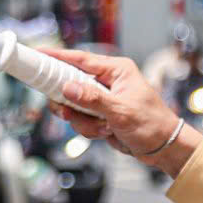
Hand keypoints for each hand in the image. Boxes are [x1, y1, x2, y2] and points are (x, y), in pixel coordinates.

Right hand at [38, 48, 181, 159]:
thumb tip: (67, 88)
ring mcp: (102, 99)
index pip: (81, 59)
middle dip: (69, 102)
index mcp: (116, 71)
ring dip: (83, 120)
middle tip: (65, 110)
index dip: (58, 57)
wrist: (163, 148)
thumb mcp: (121, 111)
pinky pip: (81, 119)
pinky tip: (106, 133)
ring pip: (73, 106)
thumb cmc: (152, 124)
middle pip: (71, 84)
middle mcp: (108, 82)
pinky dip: (89, 129)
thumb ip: (93, 99)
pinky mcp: (100, 115)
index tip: (38, 54)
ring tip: (103, 128)